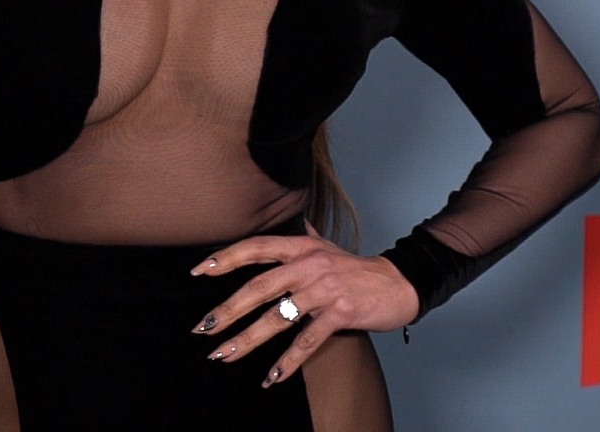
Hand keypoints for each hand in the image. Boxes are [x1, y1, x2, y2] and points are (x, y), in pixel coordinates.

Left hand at [188, 223, 418, 386]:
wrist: (401, 283)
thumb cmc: (359, 269)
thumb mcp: (327, 247)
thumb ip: (305, 237)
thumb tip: (294, 223)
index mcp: (301, 248)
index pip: (256, 247)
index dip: (226, 258)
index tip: (198, 271)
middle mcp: (309, 265)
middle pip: (259, 287)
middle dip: (227, 310)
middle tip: (203, 328)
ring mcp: (324, 289)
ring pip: (277, 317)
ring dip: (247, 340)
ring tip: (223, 355)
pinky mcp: (340, 312)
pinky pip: (307, 340)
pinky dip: (288, 362)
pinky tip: (271, 377)